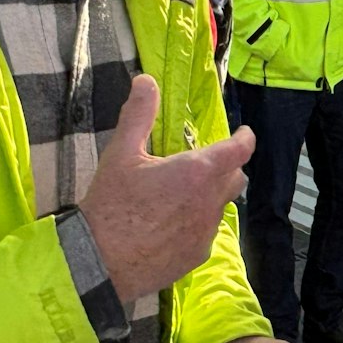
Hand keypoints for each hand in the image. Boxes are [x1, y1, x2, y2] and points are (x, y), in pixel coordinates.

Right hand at [80, 74, 254, 302]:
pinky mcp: (196, 255)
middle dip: (227, 168)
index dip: (245, 138)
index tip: (243, 133)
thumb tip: (146, 81)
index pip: (239, 150)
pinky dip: (196, 223)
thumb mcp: (120, 153)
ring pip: (220, 207)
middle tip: (203, 164)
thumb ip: (139, 115)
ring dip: (209, 196)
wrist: (97, 261)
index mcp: (196, 172)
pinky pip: (206, 233)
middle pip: (236, 179)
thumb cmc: (110, 204)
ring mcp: (205, 232)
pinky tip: (169, 224)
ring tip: (180, 195)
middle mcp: (209, 202)